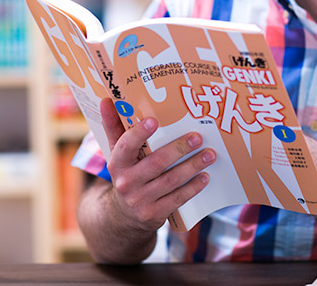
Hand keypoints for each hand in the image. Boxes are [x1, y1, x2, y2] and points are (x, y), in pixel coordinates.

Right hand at [100, 97, 216, 231]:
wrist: (122, 215)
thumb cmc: (126, 173)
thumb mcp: (117, 153)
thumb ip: (114, 127)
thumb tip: (106, 100)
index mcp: (117, 163)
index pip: (125, 146)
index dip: (139, 133)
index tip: (154, 120)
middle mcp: (126, 182)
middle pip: (156, 163)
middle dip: (179, 149)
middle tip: (198, 137)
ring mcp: (140, 200)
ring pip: (170, 180)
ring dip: (192, 166)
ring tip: (210, 154)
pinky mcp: (154, 214)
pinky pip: (177, 199)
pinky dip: (192, 188)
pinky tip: (205, 176)